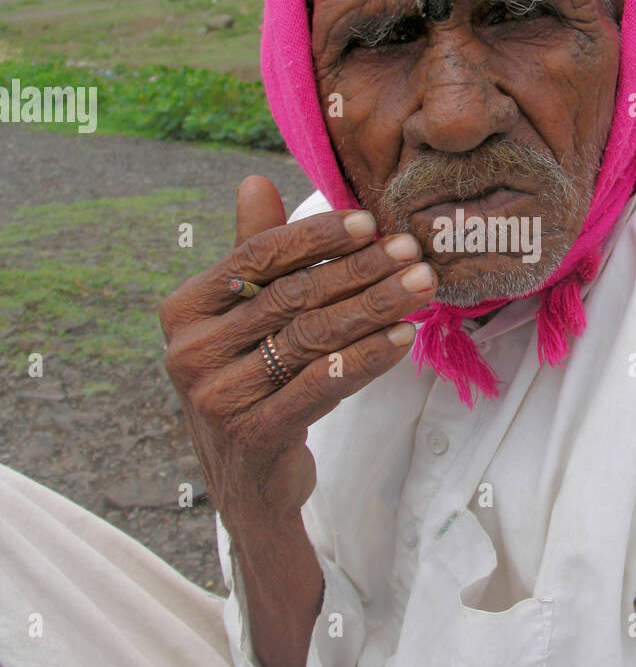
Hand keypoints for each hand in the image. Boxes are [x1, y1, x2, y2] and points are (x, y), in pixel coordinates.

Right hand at [159, 175, 437, 534]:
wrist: (249, 486)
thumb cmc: (252, 383)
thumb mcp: (244, 320)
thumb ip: (252, 255)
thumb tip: (255, 180)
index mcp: (184, 310)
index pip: (257, 257)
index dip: (317, 237)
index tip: (371, 222)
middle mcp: (191, 351)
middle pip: (292, 297)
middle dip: (360, 271)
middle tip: (411, 254)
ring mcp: (218, 397)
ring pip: (313, 338)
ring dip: (375, 309)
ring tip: (420, 290)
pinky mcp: (254, 434)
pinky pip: (324, 384)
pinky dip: (369, 359)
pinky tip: (404, 340)